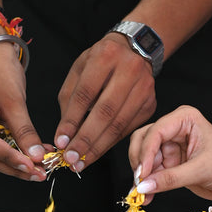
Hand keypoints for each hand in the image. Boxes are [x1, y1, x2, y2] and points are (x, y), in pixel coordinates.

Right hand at [0, 43, 46, 180]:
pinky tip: (35, 159)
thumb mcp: (12, 98)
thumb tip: (36, 155)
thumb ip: (24, 129)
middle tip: (40, 173)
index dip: (8, 157)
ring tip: (41, 169)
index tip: (31, 166)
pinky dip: (16, 155)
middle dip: (15, 166)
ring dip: (17, 164)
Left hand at [54, 33, 156, 170]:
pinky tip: (97, 152)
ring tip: (81, 161)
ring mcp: (144, 88)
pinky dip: (110, 143)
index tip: (61, 141)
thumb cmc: (102, 61)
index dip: (72, 120)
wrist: (135, 50)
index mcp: (106, 55)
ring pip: (118, 125)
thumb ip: (70, 99)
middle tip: (71, 159)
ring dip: (98, 147)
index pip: (85, 94)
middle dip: (86, 140)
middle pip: (105, 113)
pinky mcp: (151, 104)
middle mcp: (129, 70)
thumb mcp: (80, 70)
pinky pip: (127, 129)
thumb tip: (65, 135)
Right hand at [128, 106, 211, 203]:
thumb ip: (171, 178)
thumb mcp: (201, 171)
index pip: (155, 132)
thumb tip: (143, 186)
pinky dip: (147, 183)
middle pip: (142, 141)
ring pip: (142, 156)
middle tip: (140, 184)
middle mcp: (174, 128)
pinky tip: (147, 196)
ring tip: (143, 194)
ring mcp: (169, 145)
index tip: (142, 175)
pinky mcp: (168, 161)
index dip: (145, 154)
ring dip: (141, 176)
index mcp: (184, 119)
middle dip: (139, 163)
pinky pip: (150, 171)